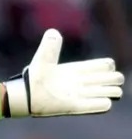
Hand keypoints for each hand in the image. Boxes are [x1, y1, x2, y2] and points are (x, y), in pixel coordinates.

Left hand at [4, 29, 123, 117]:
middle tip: (111, 80)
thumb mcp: (43, 58)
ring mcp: (78, 95)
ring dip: (111, 91)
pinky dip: (102, 104)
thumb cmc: (34, 76)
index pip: (100, 66)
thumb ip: (50, 46)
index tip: (108, 66)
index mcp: (75, 70)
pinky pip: (94, 106)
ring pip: (105, 92)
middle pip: (107, 79)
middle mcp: (79, 83)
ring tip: (111, 91)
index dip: (107, 66)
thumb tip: (53, 32)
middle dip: (114, 79)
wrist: (25, 95)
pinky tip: (106, 102)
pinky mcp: (74, 107)